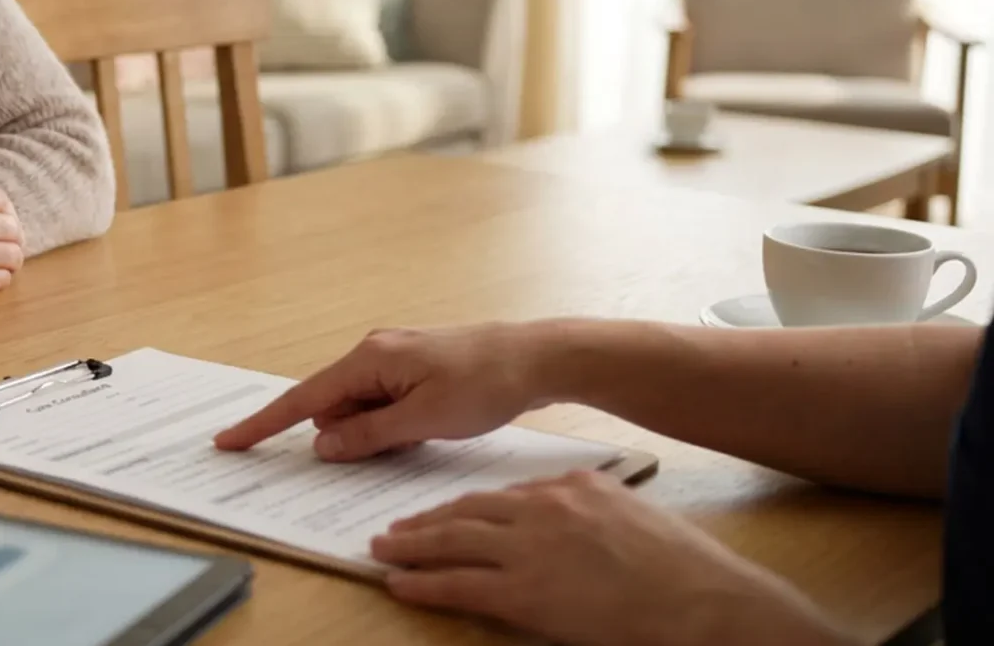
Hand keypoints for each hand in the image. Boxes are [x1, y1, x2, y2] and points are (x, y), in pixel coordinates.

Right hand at [214, 325, 548, 461]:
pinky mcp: (411, 369)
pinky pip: (384, 404)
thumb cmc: (485, 383)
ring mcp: (393, 359)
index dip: (264, 424)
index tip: (229, 441)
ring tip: (429, 428)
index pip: (303, 399)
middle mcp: (373, 352)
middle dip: (349, 435)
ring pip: (361, 409)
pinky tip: (430, 424)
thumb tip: (322, 444)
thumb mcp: (424, 420)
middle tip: (404, 439)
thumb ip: (368, 435)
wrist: (536, 358)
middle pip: (334, 407)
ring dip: (378, 432)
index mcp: (369, 359)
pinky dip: (394, 424)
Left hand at [370, 470, 853, 645]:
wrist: (706, 603)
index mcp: (573, 487)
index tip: (443, 512)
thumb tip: (565, 531)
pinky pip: (458, 584)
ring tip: (385, 550)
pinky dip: (424, 583)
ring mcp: (531, 549)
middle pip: (468, 510)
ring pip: (453, 541)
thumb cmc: (685, 572)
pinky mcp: (525, 592)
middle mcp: (545, 509)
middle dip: (427, 521)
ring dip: (412, 546)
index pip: (503, 494)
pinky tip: (401, 584)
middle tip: (396, 527)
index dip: (466, 507)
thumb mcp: (633, 519)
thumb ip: (591, 515)